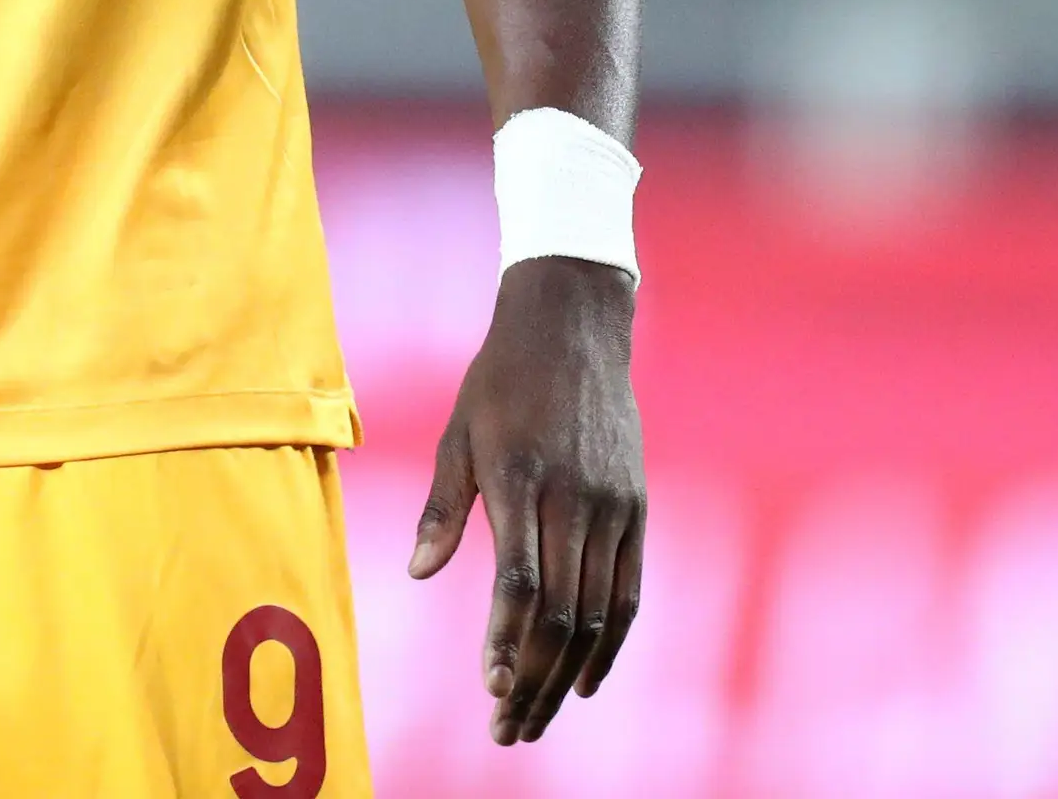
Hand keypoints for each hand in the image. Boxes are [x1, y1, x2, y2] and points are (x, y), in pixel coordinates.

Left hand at [406, 255, 644, 744]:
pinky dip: (607, 645)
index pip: (519, 582)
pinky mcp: (637, 511)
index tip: (490, 690)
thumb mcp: (458, 431)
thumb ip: (442, 507)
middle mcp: (573, 499)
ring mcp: (613, 508)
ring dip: (564, 677)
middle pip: (559, 614)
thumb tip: (420, 574)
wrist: (575, 327)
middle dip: (532, 680)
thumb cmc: (500, 380)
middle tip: (507, 730)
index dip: (506, 642)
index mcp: (520, 479)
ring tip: (533, 720)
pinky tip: (583, 682)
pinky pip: (627, 594)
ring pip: (595, 615)